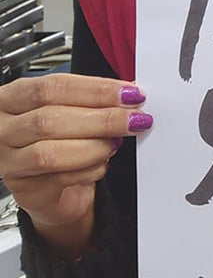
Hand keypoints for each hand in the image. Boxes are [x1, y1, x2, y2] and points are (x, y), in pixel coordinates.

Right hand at [0, 75, 149, 247]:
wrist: (51, 187)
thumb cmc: (60, 139)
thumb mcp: (70, 110)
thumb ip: (92, 101)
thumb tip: (131, 94)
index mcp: (12, 98)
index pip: (51, 87)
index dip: (95, 89)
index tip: (131, 93)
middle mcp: (3, 129)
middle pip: (49, 120)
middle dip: (102, 119)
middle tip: (136, 119)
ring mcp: (8, 161)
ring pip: (50, 153)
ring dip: (95, 146)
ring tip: (117, 142)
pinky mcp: (25, 190)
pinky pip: (60, 178)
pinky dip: (90, 169)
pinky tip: (102, 164)